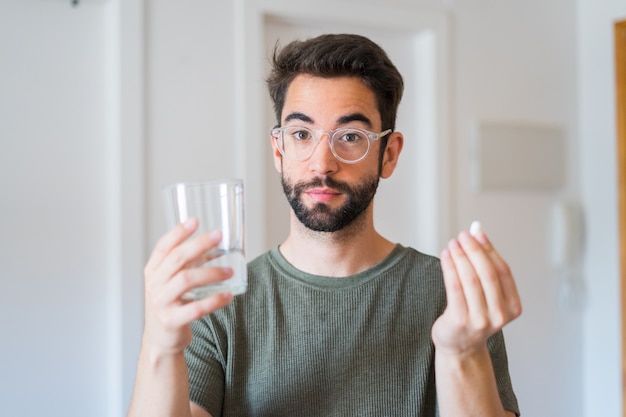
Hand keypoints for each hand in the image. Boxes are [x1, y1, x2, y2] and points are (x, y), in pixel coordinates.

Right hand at [142, 218, 233, 355]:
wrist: (160, 340)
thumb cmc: (170, 305)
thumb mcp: (172, 281)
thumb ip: (188, 264)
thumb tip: (214, 247)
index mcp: (153, 271)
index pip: (163, 247)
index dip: (178, 232)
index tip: (195, 220)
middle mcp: (154, 285)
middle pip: (177, 259)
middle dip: (199, 245)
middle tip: (219, 236)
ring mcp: (161, 303)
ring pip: (186, 280)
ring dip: (211, 272)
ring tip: (230, 271)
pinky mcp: (172, 320)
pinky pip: (196, 308)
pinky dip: (214, 300)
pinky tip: (228, 295)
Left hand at [431, 229, 521, 356]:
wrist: (460, 347)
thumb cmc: (473, 316)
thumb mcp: (488, 297)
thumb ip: (486, 270)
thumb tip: (478, 235)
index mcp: (513, 307)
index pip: (503, 271)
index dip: (490, 250)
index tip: (478, 233)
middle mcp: (500, 315)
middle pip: (487, 273)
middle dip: (474, 250)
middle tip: (463, 235)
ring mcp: (480, 320)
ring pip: (470, 279)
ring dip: (460, 256)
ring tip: (452, 244)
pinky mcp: (460, 320)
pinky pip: (454, 287)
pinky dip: (450, 267)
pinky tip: (445, 256)